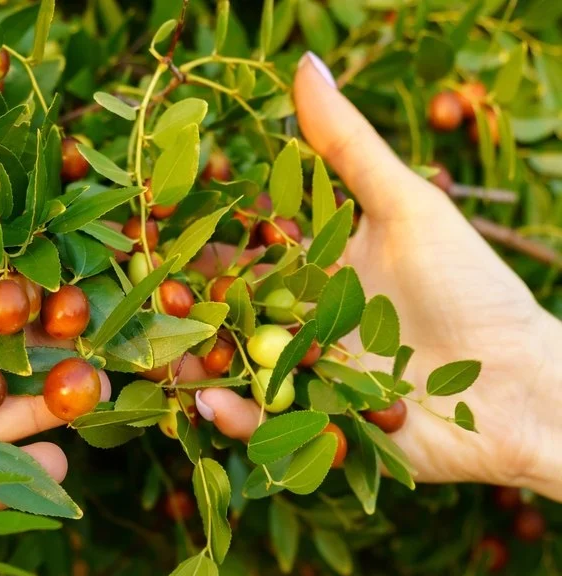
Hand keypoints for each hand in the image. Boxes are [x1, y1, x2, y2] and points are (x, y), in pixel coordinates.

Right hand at [193, 54, 561, 500]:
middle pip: (224, 310)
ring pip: (233, 367)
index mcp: (315, 266)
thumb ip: (347, 147)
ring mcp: (304, 374)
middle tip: (139, 296)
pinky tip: (211, 403)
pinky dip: (236, 416)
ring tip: (158, 360)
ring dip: (193, 364)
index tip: (152, 221)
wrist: (523, 385)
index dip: (195, 236)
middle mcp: (300, 318)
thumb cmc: (472, 288)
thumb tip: (302, 66)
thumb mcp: (407, 207)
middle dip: (181, 305)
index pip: (240, 247)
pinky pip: (266, 421)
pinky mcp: (317, 425)